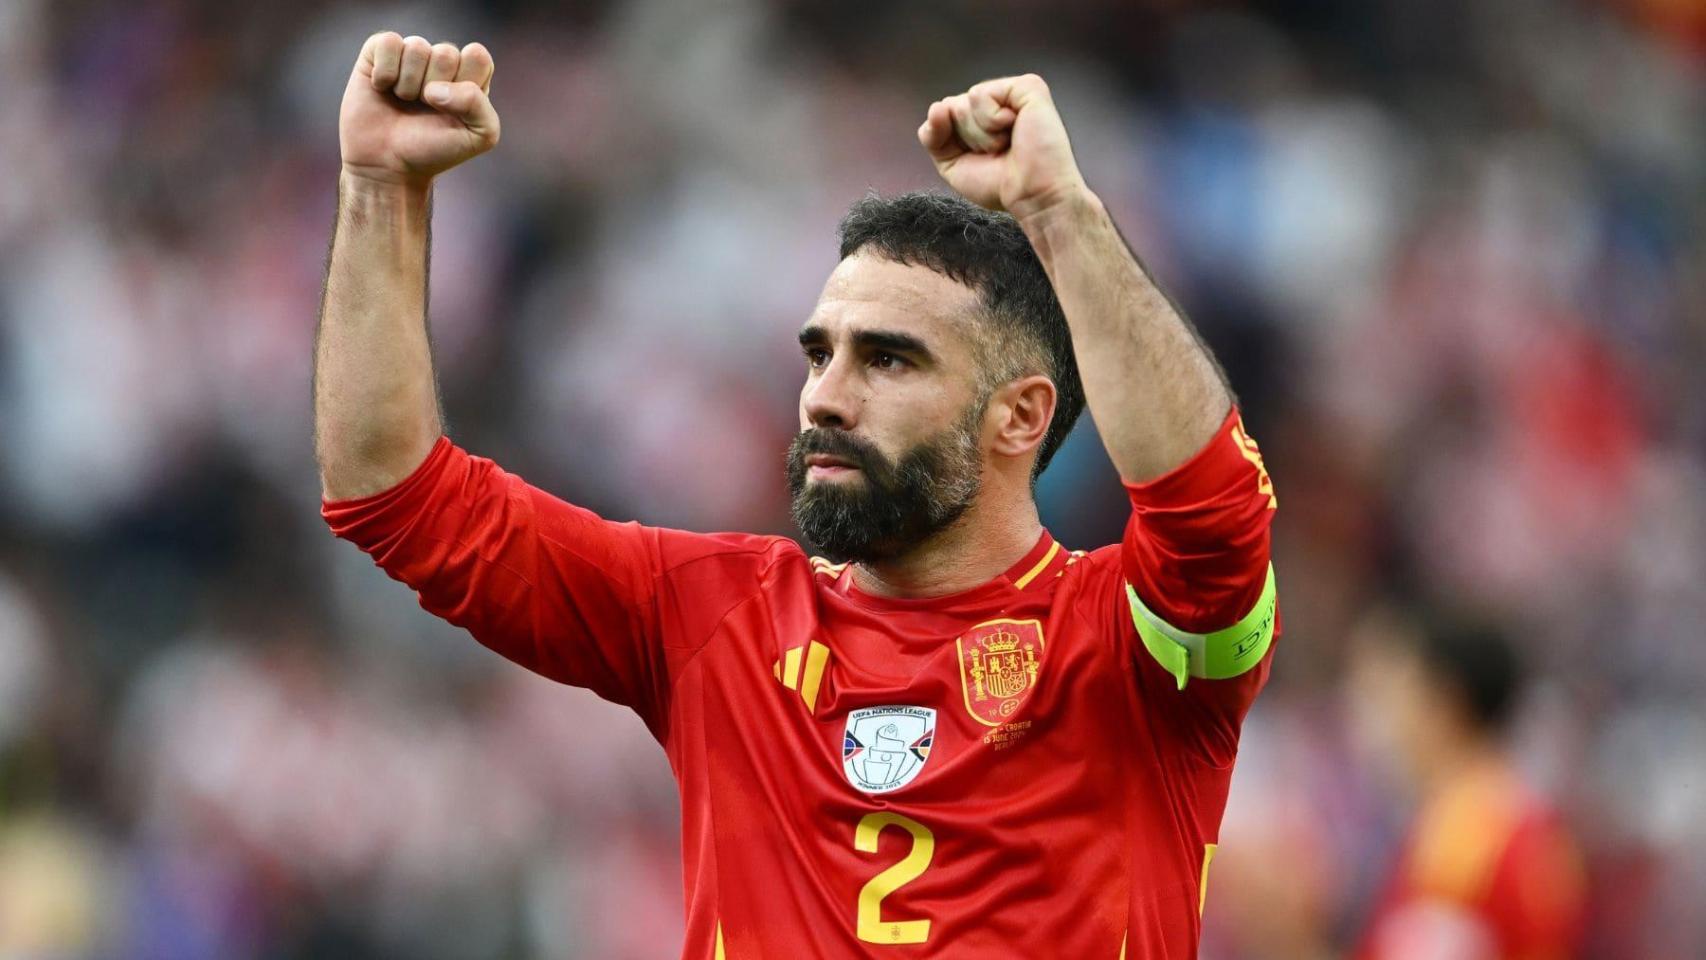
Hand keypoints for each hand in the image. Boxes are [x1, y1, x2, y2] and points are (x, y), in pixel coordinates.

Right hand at [339, 32, 498, 187]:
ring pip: (416, 47)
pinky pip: (388, 42)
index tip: (454, 112)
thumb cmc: (434, 151)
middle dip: (434, 89)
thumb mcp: (478, 137)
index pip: (477, 55)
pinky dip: (385, 72)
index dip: (464, 84)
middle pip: (446, 53)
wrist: (388, 166)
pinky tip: (382, 88)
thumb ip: (478, 106)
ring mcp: (409, 56)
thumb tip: (435, 88)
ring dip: (408, 85)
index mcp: (470, 75)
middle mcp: (440, 62)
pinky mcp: (378, 53)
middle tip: (425, 109)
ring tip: (404, 102)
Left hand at [917, 74, 1088, 222]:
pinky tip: (1014, 129)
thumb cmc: (1001, 185)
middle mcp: (997, 102)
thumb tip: (937, 106)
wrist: (1030, 195)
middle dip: (967, 138)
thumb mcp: (952, 164)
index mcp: (982, 118)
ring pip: (965, 101)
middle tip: (998, 151)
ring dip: (980, 133)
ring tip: (1007, 143)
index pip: (943, 114)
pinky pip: (981, 94)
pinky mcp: (1026, 86)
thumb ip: (934, 136)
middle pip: (951, 107)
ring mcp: (1012, 93)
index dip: (949, 140)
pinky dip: (991, 120)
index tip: (979, 158)